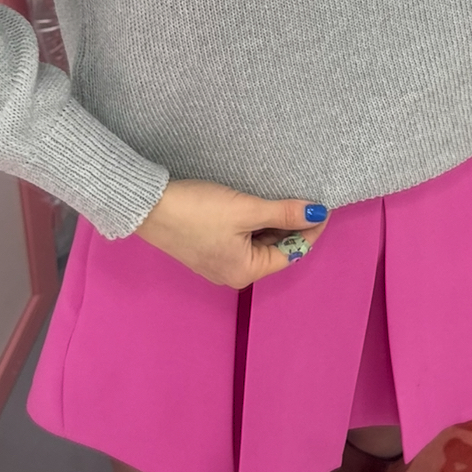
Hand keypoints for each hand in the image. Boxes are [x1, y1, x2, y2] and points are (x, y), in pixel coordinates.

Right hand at [135, 178, 330, 288]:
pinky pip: (240, 239)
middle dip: (291, 226)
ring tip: (283, 198)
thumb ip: (284, 213)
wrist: (147, 206)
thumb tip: (318, 213)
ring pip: (257, 243)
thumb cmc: (197, 211)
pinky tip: (257, 205)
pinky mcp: (205, 248)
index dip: (310, 230)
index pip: (291, 252)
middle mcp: (233, 274)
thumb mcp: (246, 209)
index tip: (323, 206)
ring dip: (272, 223)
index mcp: (246, 272)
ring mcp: (217, 262)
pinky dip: (253, 224)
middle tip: (305, 198)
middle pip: (274, 250)